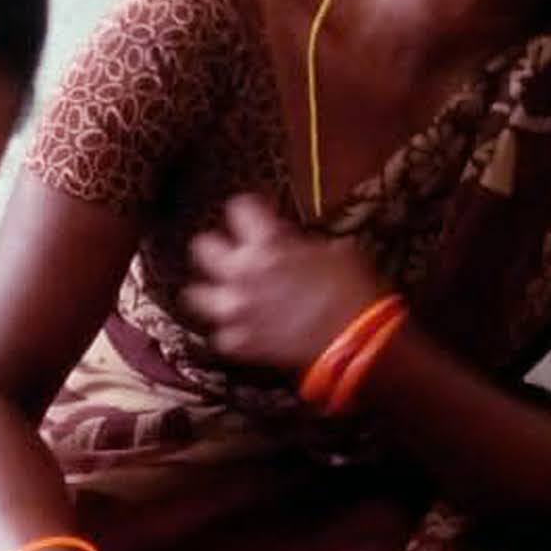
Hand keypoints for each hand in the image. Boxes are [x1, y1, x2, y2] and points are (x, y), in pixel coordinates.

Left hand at [181, 195, 388, 381]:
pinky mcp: (243, 342)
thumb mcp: (333, 251)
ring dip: (209, 293)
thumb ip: (301, 245)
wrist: (355, 340)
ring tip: (223, 293)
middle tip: (229, 253)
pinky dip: (231, 333)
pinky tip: (243, 330)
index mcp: (267, 243)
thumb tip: (294, 245)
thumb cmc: (352, 290)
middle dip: (214, 248)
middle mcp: (243, 272)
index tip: (255, 215)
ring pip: (195, 296)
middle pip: (202, 248)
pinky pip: (221, 336)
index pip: (239, 208)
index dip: (248, 210)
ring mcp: (237, 309)